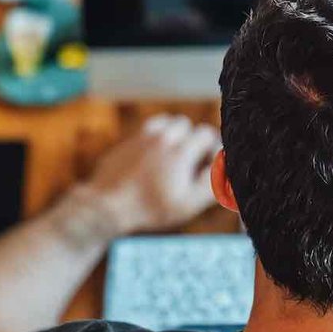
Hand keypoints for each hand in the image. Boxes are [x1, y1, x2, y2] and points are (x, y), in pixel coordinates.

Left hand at [65, 114, 220, 235]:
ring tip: (172, 158)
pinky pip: (149, 129)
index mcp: (180, 151)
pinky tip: (155, 155)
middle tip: (188, 164)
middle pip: (187, 125)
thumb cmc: (150, 208)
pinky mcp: (129, 141)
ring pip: (168, 123)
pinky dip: (157, 137)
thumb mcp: (187, 203)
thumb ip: (212, 183)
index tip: (205, 167)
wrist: (107, 206)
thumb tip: (225, 165)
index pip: (207, 133)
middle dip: (192, 141)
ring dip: (174, 136)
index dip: (210, 149)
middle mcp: (163, 137)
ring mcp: (143, 136)